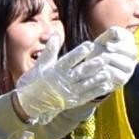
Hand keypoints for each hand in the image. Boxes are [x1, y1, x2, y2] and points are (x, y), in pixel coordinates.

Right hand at [13, 25, 138, 128]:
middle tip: (104, 58)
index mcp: (54, 72)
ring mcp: (68, 93)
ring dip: (97, 79)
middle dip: (92, 66)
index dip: (79, 53)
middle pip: (79, 73)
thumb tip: (55, 35)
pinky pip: (86, 96)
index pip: (68, 60)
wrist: (31, 103)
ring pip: (85, 85)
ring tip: (108, 72)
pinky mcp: (72, 102)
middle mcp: (62, 83)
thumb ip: (50, 51)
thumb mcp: (40, 65)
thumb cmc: (35, 81)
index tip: (89, 45)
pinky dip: (96, 92)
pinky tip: (105, 86)